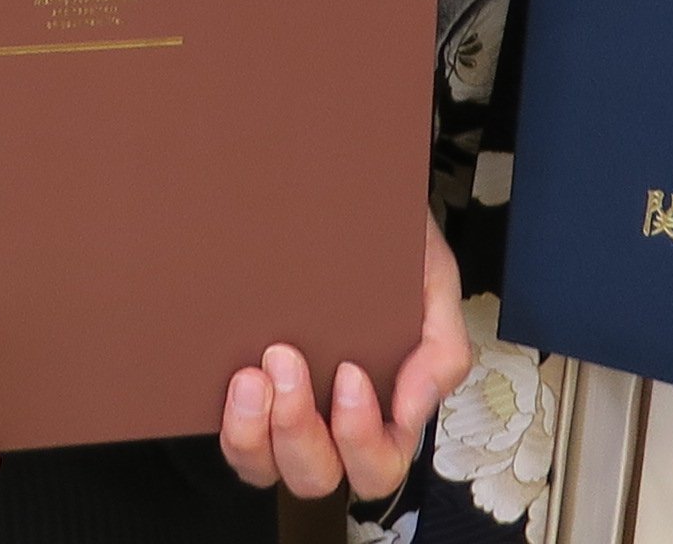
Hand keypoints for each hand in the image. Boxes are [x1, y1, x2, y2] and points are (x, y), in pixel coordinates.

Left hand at [219, 230, 474, 500]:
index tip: (350, 373)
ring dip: (256, 432)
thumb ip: (442, 347)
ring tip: (251, 376)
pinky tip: (234, 379)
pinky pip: (234, 440)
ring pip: (265, 469)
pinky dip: (230, 422)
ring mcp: (284, 415)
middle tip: (285, 360)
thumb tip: (412, 410)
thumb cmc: (391, 245)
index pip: (379, 463)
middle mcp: (332, 424)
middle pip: (317, 477)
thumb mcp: (433, 282)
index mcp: (385, 408)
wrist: (342, 194)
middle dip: (299, 429)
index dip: (361, 437)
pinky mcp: (246, 398)